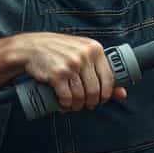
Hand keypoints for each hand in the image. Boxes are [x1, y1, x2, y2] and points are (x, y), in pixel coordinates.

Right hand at [13, 32, 127, 111]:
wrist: (31, 47)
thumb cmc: (59, 51)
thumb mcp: (82, 54)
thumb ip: (100, 70)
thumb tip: (122, 93)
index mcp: (94, 48)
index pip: (109, 78)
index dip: (106, 93)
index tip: (101, 99)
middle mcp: (84, 55)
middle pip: (95, 89)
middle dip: (92, 102)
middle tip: (87, 105)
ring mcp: (71, 64)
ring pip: (82, 95)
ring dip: (78, 105)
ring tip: (74, 105)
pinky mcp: (57, 74)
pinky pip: (67, 97)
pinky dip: (66, 105)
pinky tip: (64, 104)